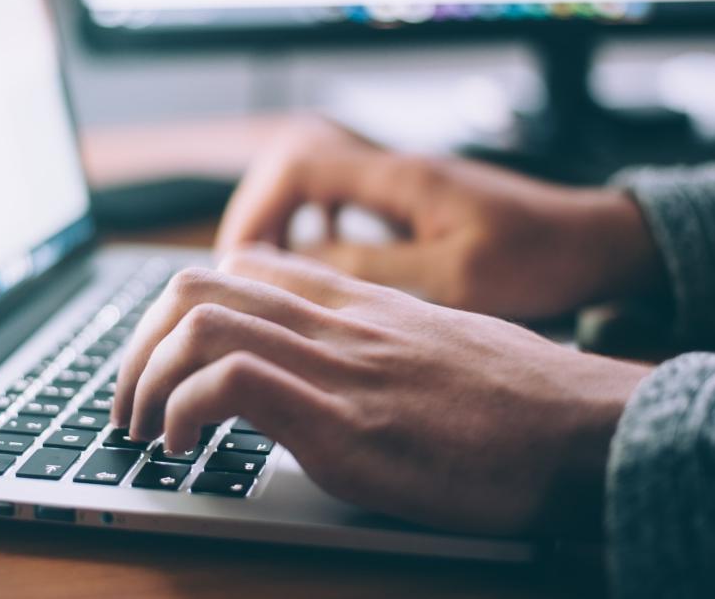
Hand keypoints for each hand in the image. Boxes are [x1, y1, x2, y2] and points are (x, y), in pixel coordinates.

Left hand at [113, 247, 650, 535]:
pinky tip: (183, 448)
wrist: (585, 428)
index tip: (165, 358)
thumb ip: (375, 339)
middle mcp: (336, 321)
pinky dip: (183, 411)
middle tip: (129, 399)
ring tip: (142, 428)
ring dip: (144, 378)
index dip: (181, 308)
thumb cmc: (519, 398)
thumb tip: (331, 363)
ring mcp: (337, 366)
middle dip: (138, 344)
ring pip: (199, 322)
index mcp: (355, 303)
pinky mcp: (344, 423)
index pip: (242, 266)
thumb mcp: (436, 344)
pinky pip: (231, 383)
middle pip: (197, 285)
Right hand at [216, 117, 663, 319]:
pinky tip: (319, 258)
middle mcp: (394, 169)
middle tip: (242, 266)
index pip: (299, 165)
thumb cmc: (538, 258)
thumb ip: (375, 267)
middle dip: (258, 211)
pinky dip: (316, 223)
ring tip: (268, 266)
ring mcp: (403, 181)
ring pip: (315, 178)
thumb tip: (302, 264)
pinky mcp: (413, 200)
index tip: (241, 260)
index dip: (257, 208)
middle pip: (295, 163)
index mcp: (400, 178)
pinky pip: (342, 197)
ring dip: (283, 217)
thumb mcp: (456, 277)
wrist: (594, 241)